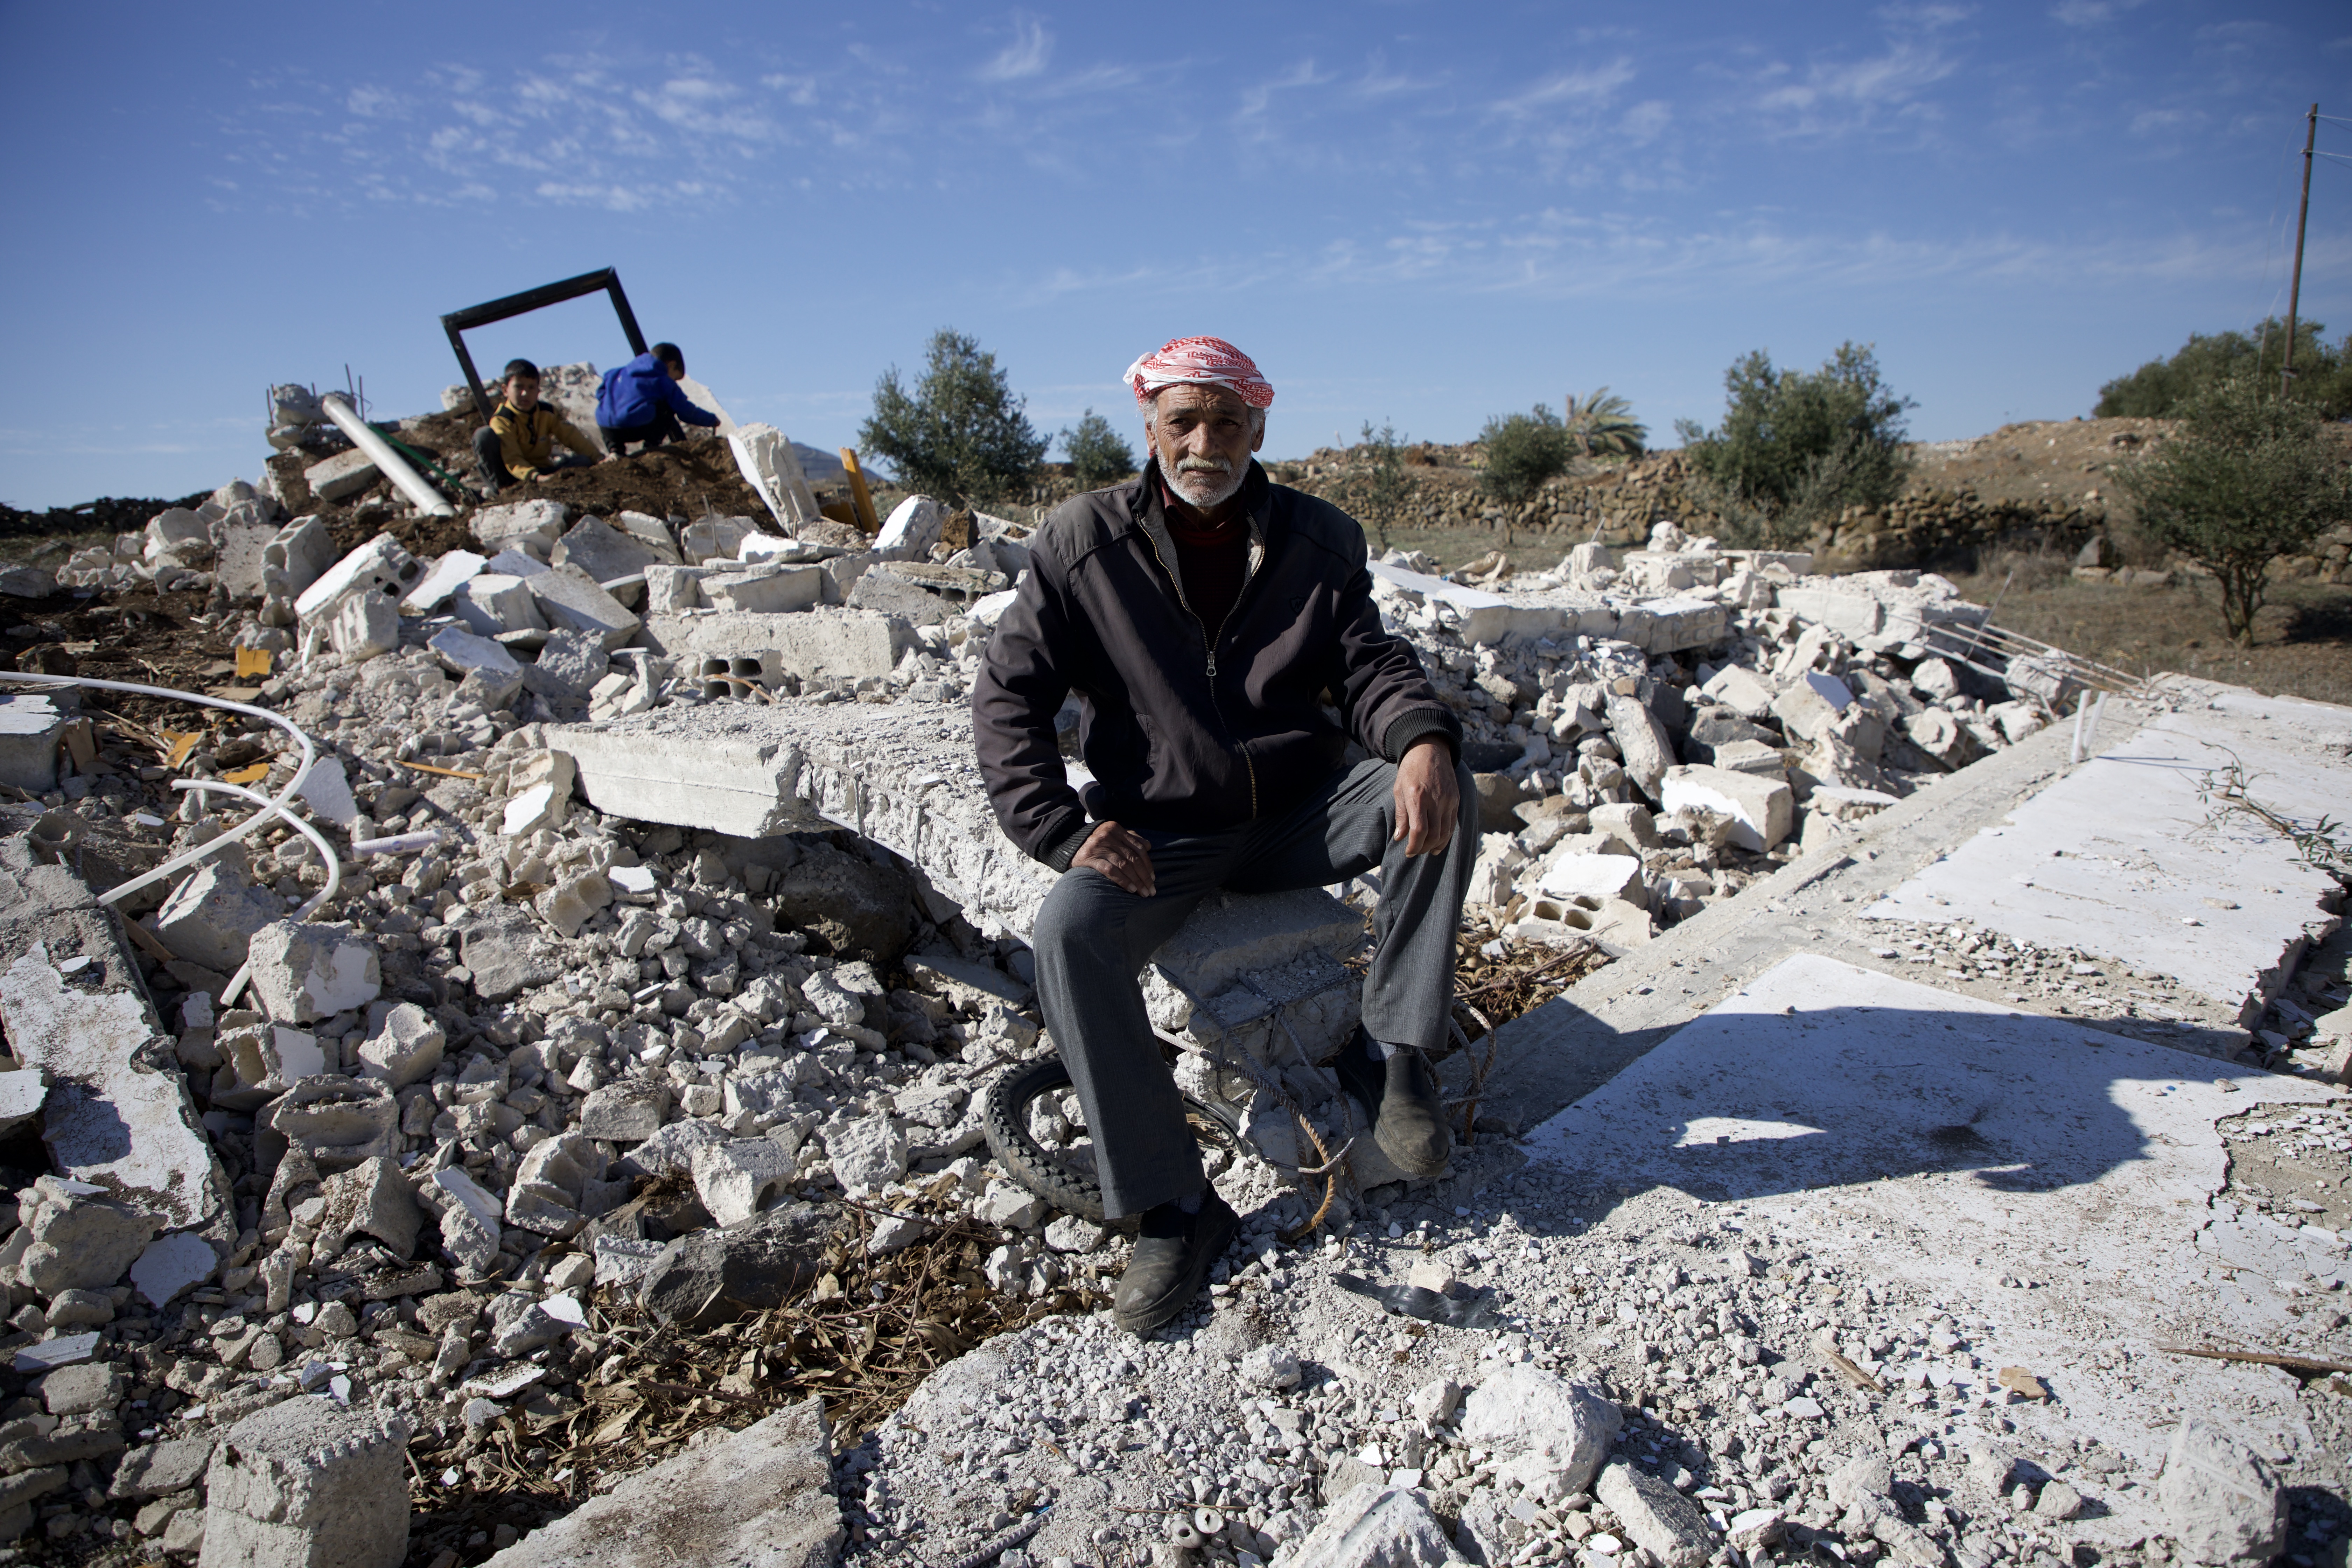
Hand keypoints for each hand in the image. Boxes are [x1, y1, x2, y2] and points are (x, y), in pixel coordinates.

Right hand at [1071, 821, 1154, 895]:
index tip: (1153, 878)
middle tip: (1151, 890)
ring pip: (1124, 865)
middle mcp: (1108, 836)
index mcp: (1115, 829)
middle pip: (1133, 858)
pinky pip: (1111, 871)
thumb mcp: (1111, 835)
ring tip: (1143, 892)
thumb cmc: (1093, 843)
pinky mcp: (1090, 858)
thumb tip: (1148, 846)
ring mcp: (1099, 847)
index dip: (1148, 864)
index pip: (1138, 848)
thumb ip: (1129, 838)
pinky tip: (1130, 889)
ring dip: (1136, 881)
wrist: (1066, 845)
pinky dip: (1123, 881)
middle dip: (1144, 876)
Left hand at [1391, 737, 1460, 856]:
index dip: (1414, 846)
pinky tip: (1439, 842)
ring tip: (1427, 850)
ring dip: (1436, 845)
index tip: (1408, 852)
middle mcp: (1436, 800)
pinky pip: (1452, 823)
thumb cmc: (1410, 770)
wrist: (1430, 750)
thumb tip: (1400, 837)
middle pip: (1433, 835)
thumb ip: (1401, 815)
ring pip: (1445, 832)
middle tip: (1416, 851)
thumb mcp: (1398, 790)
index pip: (1419, 831)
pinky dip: (1446, 836)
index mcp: (1418, 797)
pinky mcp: (1456, 799)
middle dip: (1424, 848)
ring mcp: (1448, 800)